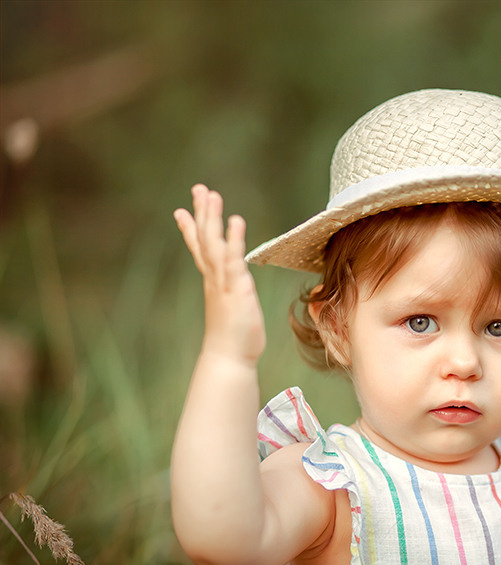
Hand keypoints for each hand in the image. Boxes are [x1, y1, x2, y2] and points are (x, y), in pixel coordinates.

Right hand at [174, 184, 265, 364]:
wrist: (229, 358)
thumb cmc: (233, 338)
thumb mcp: (230, 311)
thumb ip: (229, 298)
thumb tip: (230, 292)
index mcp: (214, 282)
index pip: (200, 251)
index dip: (191, 230)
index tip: (182, 210)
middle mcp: (215, 279)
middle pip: (204, 240)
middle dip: (201, 214)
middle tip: (199, 189)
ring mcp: (223, 282)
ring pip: (213, 244)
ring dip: (212, 218)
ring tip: (210, 194)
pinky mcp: (236, 288)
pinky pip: (234, 259)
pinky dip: (233, 239)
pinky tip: (235, 220)